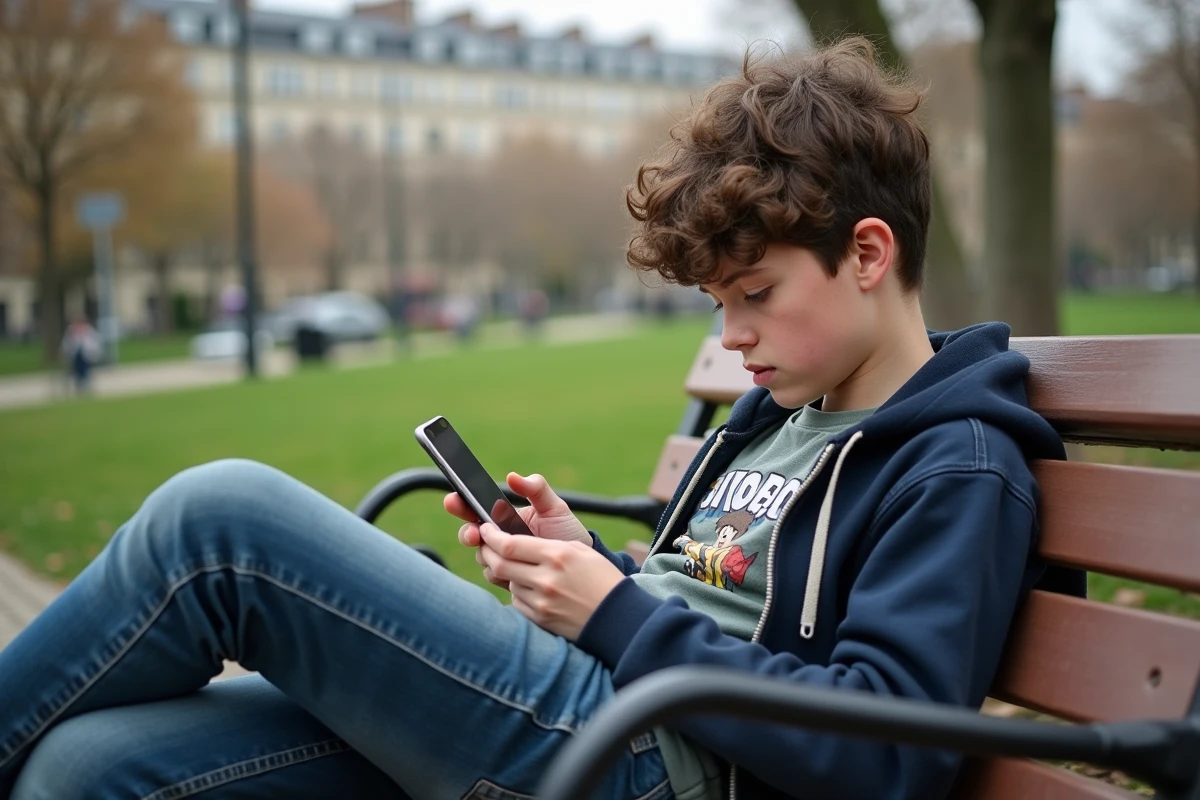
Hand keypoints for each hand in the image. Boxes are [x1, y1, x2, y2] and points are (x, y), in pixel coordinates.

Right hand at [444, 473, 590, 589]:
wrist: (583, 566)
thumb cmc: (567, 532)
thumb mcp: (555, 507)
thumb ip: (536, 489)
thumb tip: (512, 477)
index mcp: (504, 518)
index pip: (475, 510)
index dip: (460, 504)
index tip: (453, 500)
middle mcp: (499, 539)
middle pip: (470, 535)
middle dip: (468, 533)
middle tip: (476, 534)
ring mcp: (502, 560)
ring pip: (481, 558)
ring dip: (487, 554)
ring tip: (506, 553)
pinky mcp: (509, 579)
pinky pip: (494, 576)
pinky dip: (500, 573)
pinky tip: (514, 569)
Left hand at [478, 523, 625, 639]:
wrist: (619, 616)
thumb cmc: (601, 577)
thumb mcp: (578, 550)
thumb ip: (546, 545)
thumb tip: (514, 541)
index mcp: (557, 555)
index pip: (509, 544)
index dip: (491, 536)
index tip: (485, 529)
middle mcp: (546, 579)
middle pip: (499, 564)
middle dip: (487, 552)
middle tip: (485, 545)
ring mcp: (542, 601)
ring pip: (507, 582)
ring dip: (506, 573)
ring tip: (520, 568)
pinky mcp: (541, 619)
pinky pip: (517, 601)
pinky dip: (518, 592)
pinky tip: (532, 589)